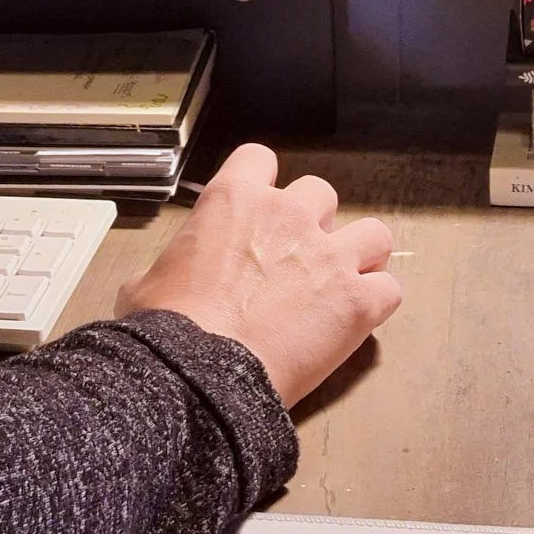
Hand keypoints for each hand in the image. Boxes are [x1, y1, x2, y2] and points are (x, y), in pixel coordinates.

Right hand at [114, 144, 400, 409]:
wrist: (200, 375)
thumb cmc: (169, 331)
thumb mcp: (145, 282)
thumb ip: (170, 266)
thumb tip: (165, 282)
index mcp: (234, 200)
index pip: (260, 158)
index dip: (262, 183)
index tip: (261, 207)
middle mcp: (287, 216)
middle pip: (320, 193)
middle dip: (312, 222)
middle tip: (297, 257)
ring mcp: (328, 255)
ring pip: (372, 233)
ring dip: (359, 254)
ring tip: (342, 282)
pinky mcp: (356, 301)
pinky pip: (389, 288)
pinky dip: (377, 302)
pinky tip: (357, 318)